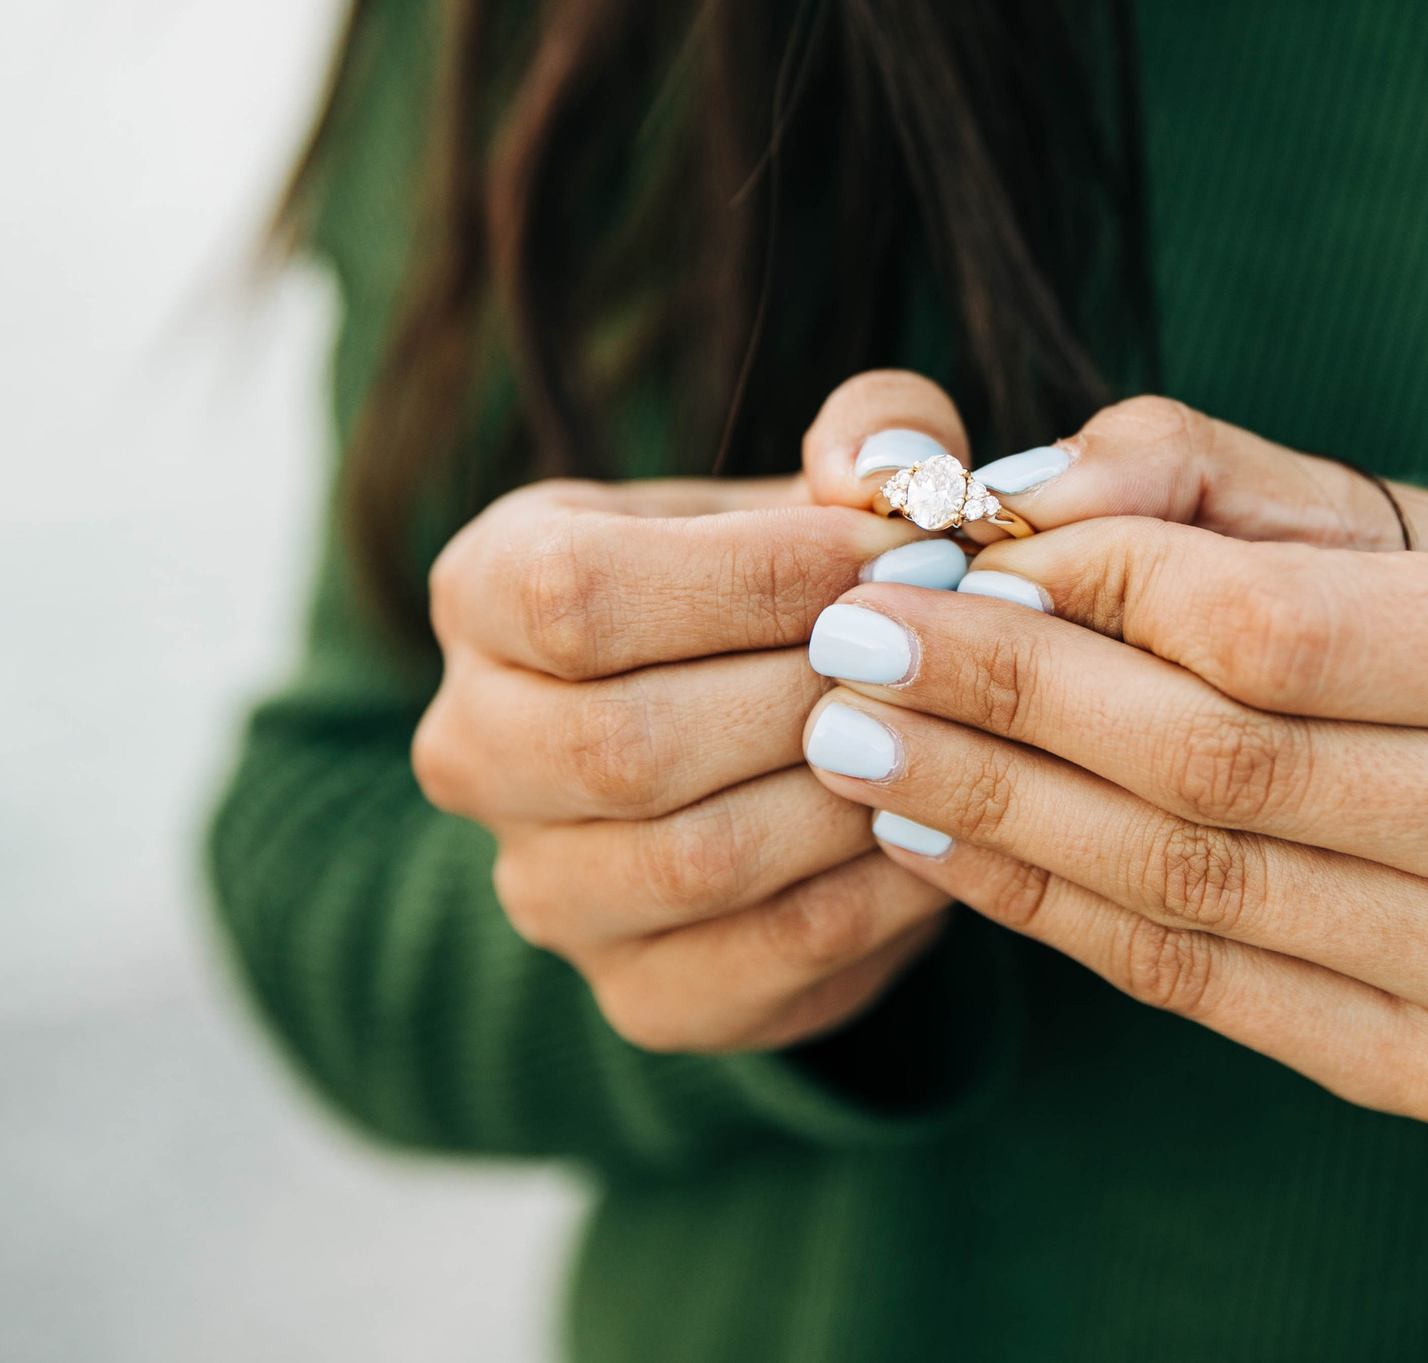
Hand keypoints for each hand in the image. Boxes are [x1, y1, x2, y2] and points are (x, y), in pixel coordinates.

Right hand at [412, 377, 988, 1052]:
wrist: (779, 735)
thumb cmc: (794, 581)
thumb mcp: (825, 480)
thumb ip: (880, 433)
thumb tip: (890, 472)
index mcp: (485, 590)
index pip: (578, 594)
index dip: (757, 576)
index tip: (901, 554)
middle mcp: (474, 749)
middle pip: (628, 746)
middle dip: (814, 695)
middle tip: (944, 655)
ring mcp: (545, 890)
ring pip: (695, 864)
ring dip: (850, 795)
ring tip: (953, 734)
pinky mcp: (640, 994)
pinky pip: (768, 956)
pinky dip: (879, 893)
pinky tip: (944, 823)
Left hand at [797, 394, 1427, 1120]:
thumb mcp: (1378, 513)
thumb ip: (1191, 480)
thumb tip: (1000, 510)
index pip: (1273, 629)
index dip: (1088, 593)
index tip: (949, 563)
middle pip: (1215, 766)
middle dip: (1000, 702)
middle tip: (849, 650)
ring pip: (1186, 885)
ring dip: (987, 811)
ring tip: (859, 744)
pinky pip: (1192, 984)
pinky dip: (1045, 908)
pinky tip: (939, 842)